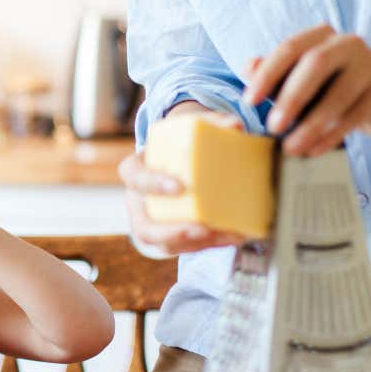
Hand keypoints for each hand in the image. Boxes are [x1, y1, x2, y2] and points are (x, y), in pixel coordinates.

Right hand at [122, 108, 246, 255]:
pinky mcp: (170, 237)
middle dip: (172, 233)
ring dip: (197, 244)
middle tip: (201, 228)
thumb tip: (235, 125)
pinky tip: (235, 236)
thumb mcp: (188, 128)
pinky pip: (185, 248)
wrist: (175, 160)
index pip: (135, 178)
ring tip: (226, 235)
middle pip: (144, 228)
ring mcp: (151, 224)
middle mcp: (138, 202)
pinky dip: (211, 244)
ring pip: (165, 244)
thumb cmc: (178, 145)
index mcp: (135, 170)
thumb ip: (211, 123)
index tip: (178, 187)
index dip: (153, 185)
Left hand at [243, 24, 370, 155]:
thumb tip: (248, 71)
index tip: (249, 102)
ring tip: (291, 148)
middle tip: (273, 127)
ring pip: (339, 94)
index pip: (290, 48)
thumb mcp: (297, 81)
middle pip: (317, 63)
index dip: (267, 74)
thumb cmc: (328, 88)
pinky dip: (332, 135)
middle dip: (292, 97)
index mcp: (321, 35)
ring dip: (311, 125)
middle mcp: (348, 43)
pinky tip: (314, 150)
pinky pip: (356, 114)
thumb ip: (272, 77)